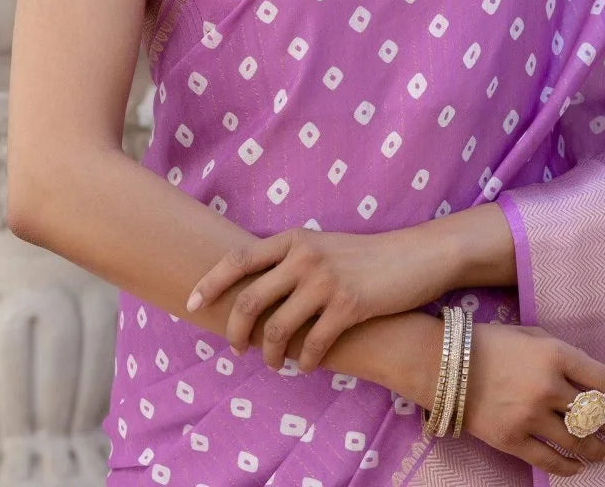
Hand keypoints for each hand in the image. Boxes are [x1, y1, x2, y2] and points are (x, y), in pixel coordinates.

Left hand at [185, 226, 449, 372]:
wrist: (414, 257)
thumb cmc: (365, 256)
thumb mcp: (323, 245)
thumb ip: (291, 259)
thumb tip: (254, 288)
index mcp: (294, 239)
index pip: (239, 259)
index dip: (210, 282)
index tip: (190, 302)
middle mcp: (305, 256)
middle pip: (250, 299)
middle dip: (235, 330)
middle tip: (235, 348)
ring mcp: (326, 281)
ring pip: (277, 328)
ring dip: (270, 354)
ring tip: (273, 363)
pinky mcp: (349, 305)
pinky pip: (313, 344)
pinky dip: (305, 361)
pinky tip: (308, 365)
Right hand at [453, 323, 604, 477]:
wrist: (444, 363)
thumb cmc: (490, 342)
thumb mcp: (530, 334)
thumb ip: (561, 352)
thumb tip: (588, 375)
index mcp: (555, 354)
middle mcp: (549, 386)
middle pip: (596, 414)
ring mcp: (531, 416)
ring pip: (579, 442)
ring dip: (599, 450)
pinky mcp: (514, 440)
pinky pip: (552, 461)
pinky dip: (571, 468)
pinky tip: (579, 468)